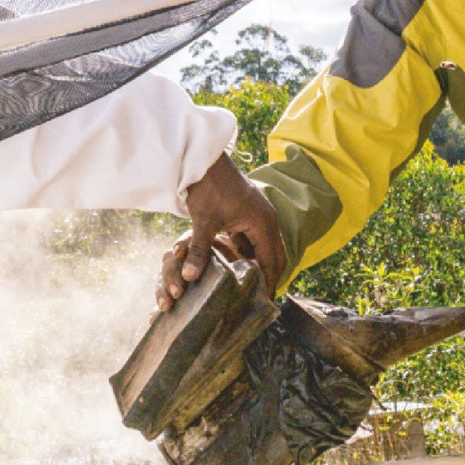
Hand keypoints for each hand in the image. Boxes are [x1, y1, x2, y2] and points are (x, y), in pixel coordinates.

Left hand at [156, 153, 284, 315]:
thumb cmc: (208, 186)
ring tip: (247, 292)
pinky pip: (251, 242)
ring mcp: (257, 218)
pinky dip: (246, 256)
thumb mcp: (204, 220)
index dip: (269, 284)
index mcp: (264, 223)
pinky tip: (235, 271)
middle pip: (274, 258)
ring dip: (257, 267)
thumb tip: (190, 278)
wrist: (202, 160)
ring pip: (262, 250)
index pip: (273, 262)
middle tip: (258, 302)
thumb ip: (200, 250)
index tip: (264, 305)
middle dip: (268, 279)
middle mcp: (266, 221)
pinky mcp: (246, 216)